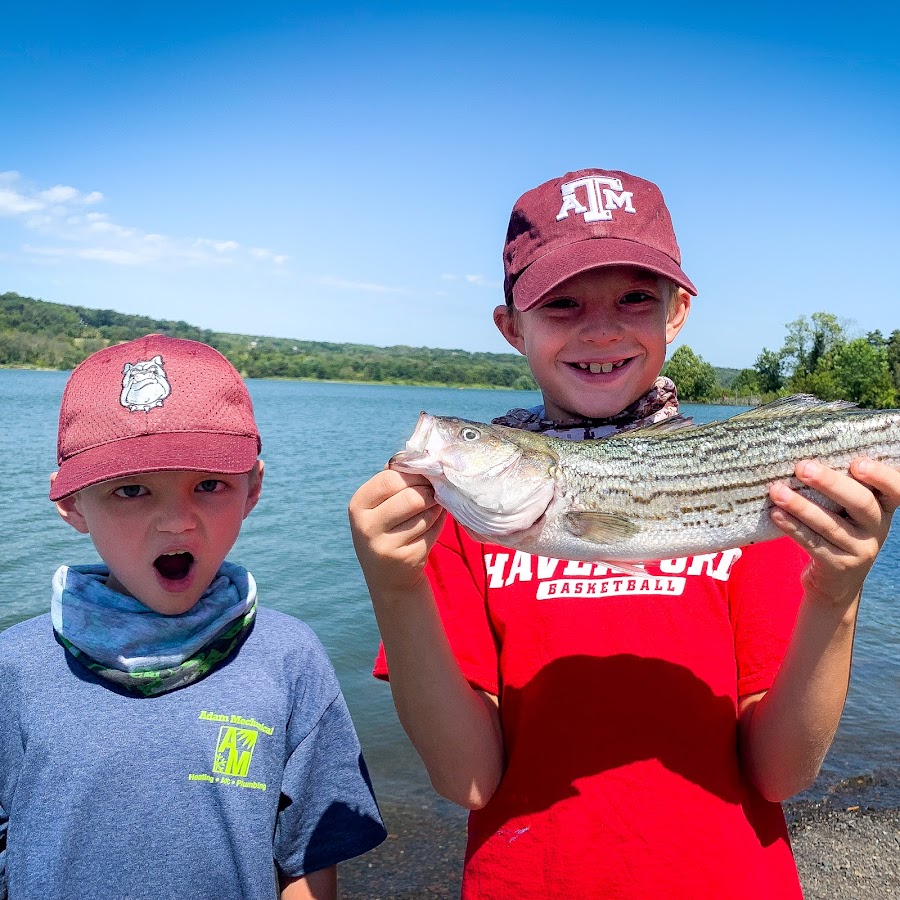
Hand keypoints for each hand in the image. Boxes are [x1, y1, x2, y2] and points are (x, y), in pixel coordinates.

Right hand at [348, 469, 445, 595]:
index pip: (390, 479)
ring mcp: (385, 546)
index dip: (413, 475)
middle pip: (412, 498)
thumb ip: (396, 480)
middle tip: (433, 492)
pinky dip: (439, 524)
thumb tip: (424, 456)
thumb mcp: (380, 503)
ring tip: (431, 509)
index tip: (423, 476)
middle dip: (429, 492)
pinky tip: (431, 526)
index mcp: (358, 504)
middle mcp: (366, 526)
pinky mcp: (406, 559)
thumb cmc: (387, 526)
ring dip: (436, 508)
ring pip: (426, 514)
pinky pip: (434, 531)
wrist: (387, 575)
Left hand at [769, 458, 899, 607]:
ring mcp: (861, 550)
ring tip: (777, 491)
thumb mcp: (848, 512)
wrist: (835, 584)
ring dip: (801, 505)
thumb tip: (804, 457)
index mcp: (883, 508)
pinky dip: (793, 527)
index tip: (857, 463)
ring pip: (831, 524)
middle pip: (861, 503)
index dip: (881, 476)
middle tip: (802, 467)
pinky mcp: (839, 566)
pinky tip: (776, 513)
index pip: (895, 489)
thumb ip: (839, 489)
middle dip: (830, 483)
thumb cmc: (837, 532)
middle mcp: (878, 529)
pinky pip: (814, 543)